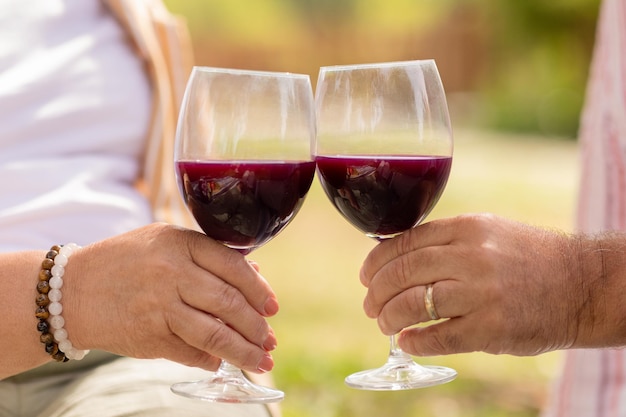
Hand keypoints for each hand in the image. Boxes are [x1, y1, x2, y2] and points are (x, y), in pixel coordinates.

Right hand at [61, 223, 277, 372]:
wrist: (71, 290)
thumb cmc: (126, 262)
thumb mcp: (165, 242)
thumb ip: (208, 255)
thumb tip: (256, 276)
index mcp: (179, 243)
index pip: (234, 266)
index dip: (259, 289)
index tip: (273, 306)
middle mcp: (171, 272)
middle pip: (228, 302)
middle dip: (256, 326)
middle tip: (270, 340)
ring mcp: (159, 306)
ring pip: (214, 333)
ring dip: (243, 351)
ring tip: (261, 361)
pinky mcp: (148, 336)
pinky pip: (189, 353)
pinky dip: (210, 361)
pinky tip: (220, 363)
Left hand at [360, 213, 622, 356]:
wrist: (583, 284)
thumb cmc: (529, 258)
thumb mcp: (489, 232)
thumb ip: (447, 241)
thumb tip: (397, 258)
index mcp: (468, 228)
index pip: (404, 242)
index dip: (376, 261)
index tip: (366, 276)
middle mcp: (472, 256)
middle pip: (403, 272)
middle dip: (376, 291)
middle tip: (369, 305)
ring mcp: (482, 293)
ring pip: (413, 304)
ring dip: (390, 317)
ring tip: (384, 324)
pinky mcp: (493, 328)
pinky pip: (440, 336)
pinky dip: (416, 341)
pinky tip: (407, 342)